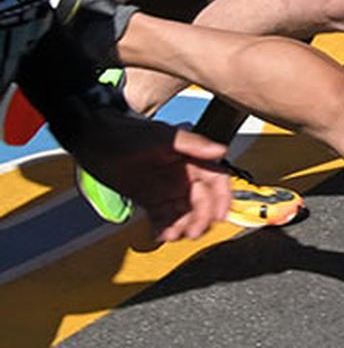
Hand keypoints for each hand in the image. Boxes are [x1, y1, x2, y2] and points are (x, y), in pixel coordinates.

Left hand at [70, 114, 232, 242]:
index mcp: (191, 159)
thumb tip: (220, 151)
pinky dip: (164, 229)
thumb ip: (194, 145)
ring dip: (183, 227)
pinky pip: (163, 219)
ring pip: (184, 214)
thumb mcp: (165, 138)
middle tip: (192, 232)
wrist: (95, 141)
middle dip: (201, 219)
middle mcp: (182, 176)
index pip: (216, 181)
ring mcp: (166, 189)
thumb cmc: (129, 134)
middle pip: (202, 202)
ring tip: (173, 235)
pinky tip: (160, 235)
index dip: (222, 199)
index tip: (221, 216)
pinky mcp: (150, 200)